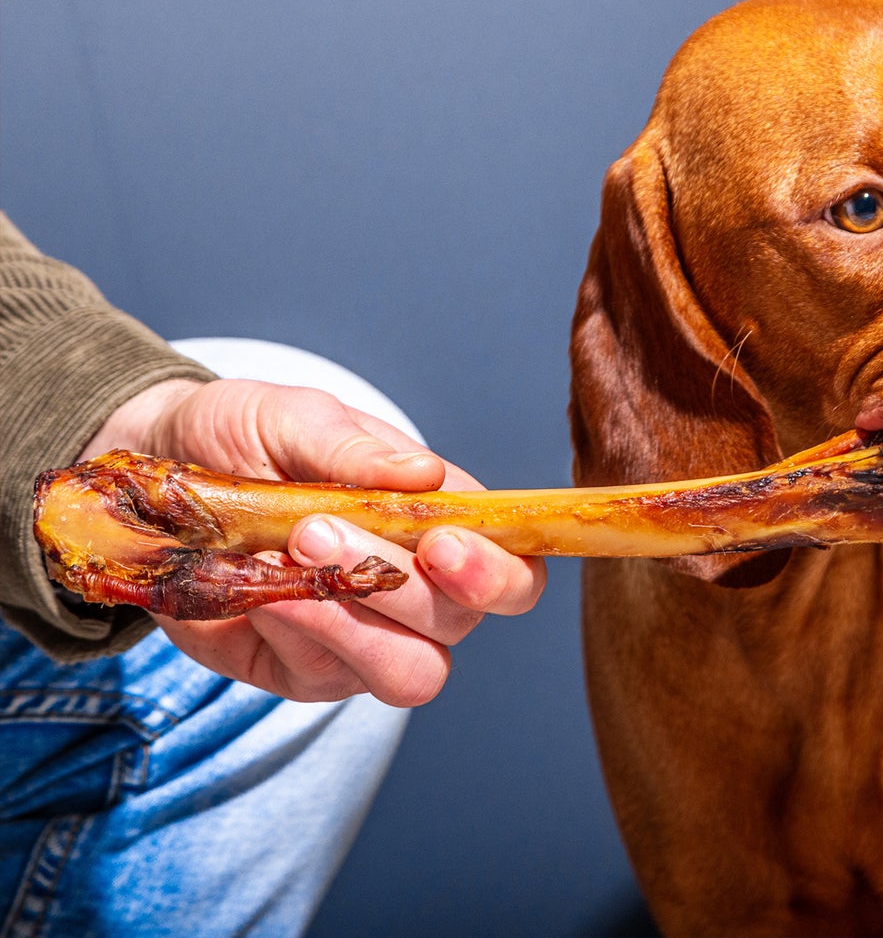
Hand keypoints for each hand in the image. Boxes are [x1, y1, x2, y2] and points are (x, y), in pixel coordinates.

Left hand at [80, 378, 545, 704]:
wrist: (155, 479)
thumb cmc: (245, 436)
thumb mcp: (293, 416)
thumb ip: (354, 446)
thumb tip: (425, 473)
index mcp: (441, 522)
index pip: (515, 567)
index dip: (497, 570)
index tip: (442, 543)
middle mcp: (418, 590)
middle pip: (462, 624)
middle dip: (407, 589)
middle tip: (323, 531)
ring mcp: (363, 638)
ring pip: (410, 673)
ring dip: (354, 624)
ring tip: (290, 561)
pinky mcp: (304, 672)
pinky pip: (324, 677)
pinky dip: (295, 630)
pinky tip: (257, 583)